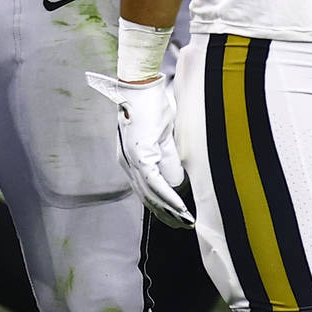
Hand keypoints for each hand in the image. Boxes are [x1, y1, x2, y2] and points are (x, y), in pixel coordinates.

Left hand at [86, 71, 193, 227]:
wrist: (139, 85)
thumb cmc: (151, 104)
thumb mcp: (162, 134)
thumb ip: (168, 157)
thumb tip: (178, 179)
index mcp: (129, 157)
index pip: (143, 190)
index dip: (159, 206)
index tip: (175, 217)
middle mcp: (126, 162)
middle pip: (145, 197)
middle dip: (165, 214)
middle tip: (182, 226)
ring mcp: (130, 159)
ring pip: (150, 194)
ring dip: (169, 210)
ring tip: (185, 221)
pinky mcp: (139, 154)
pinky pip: (154, 182)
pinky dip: (168, 196)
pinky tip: (180, 207)